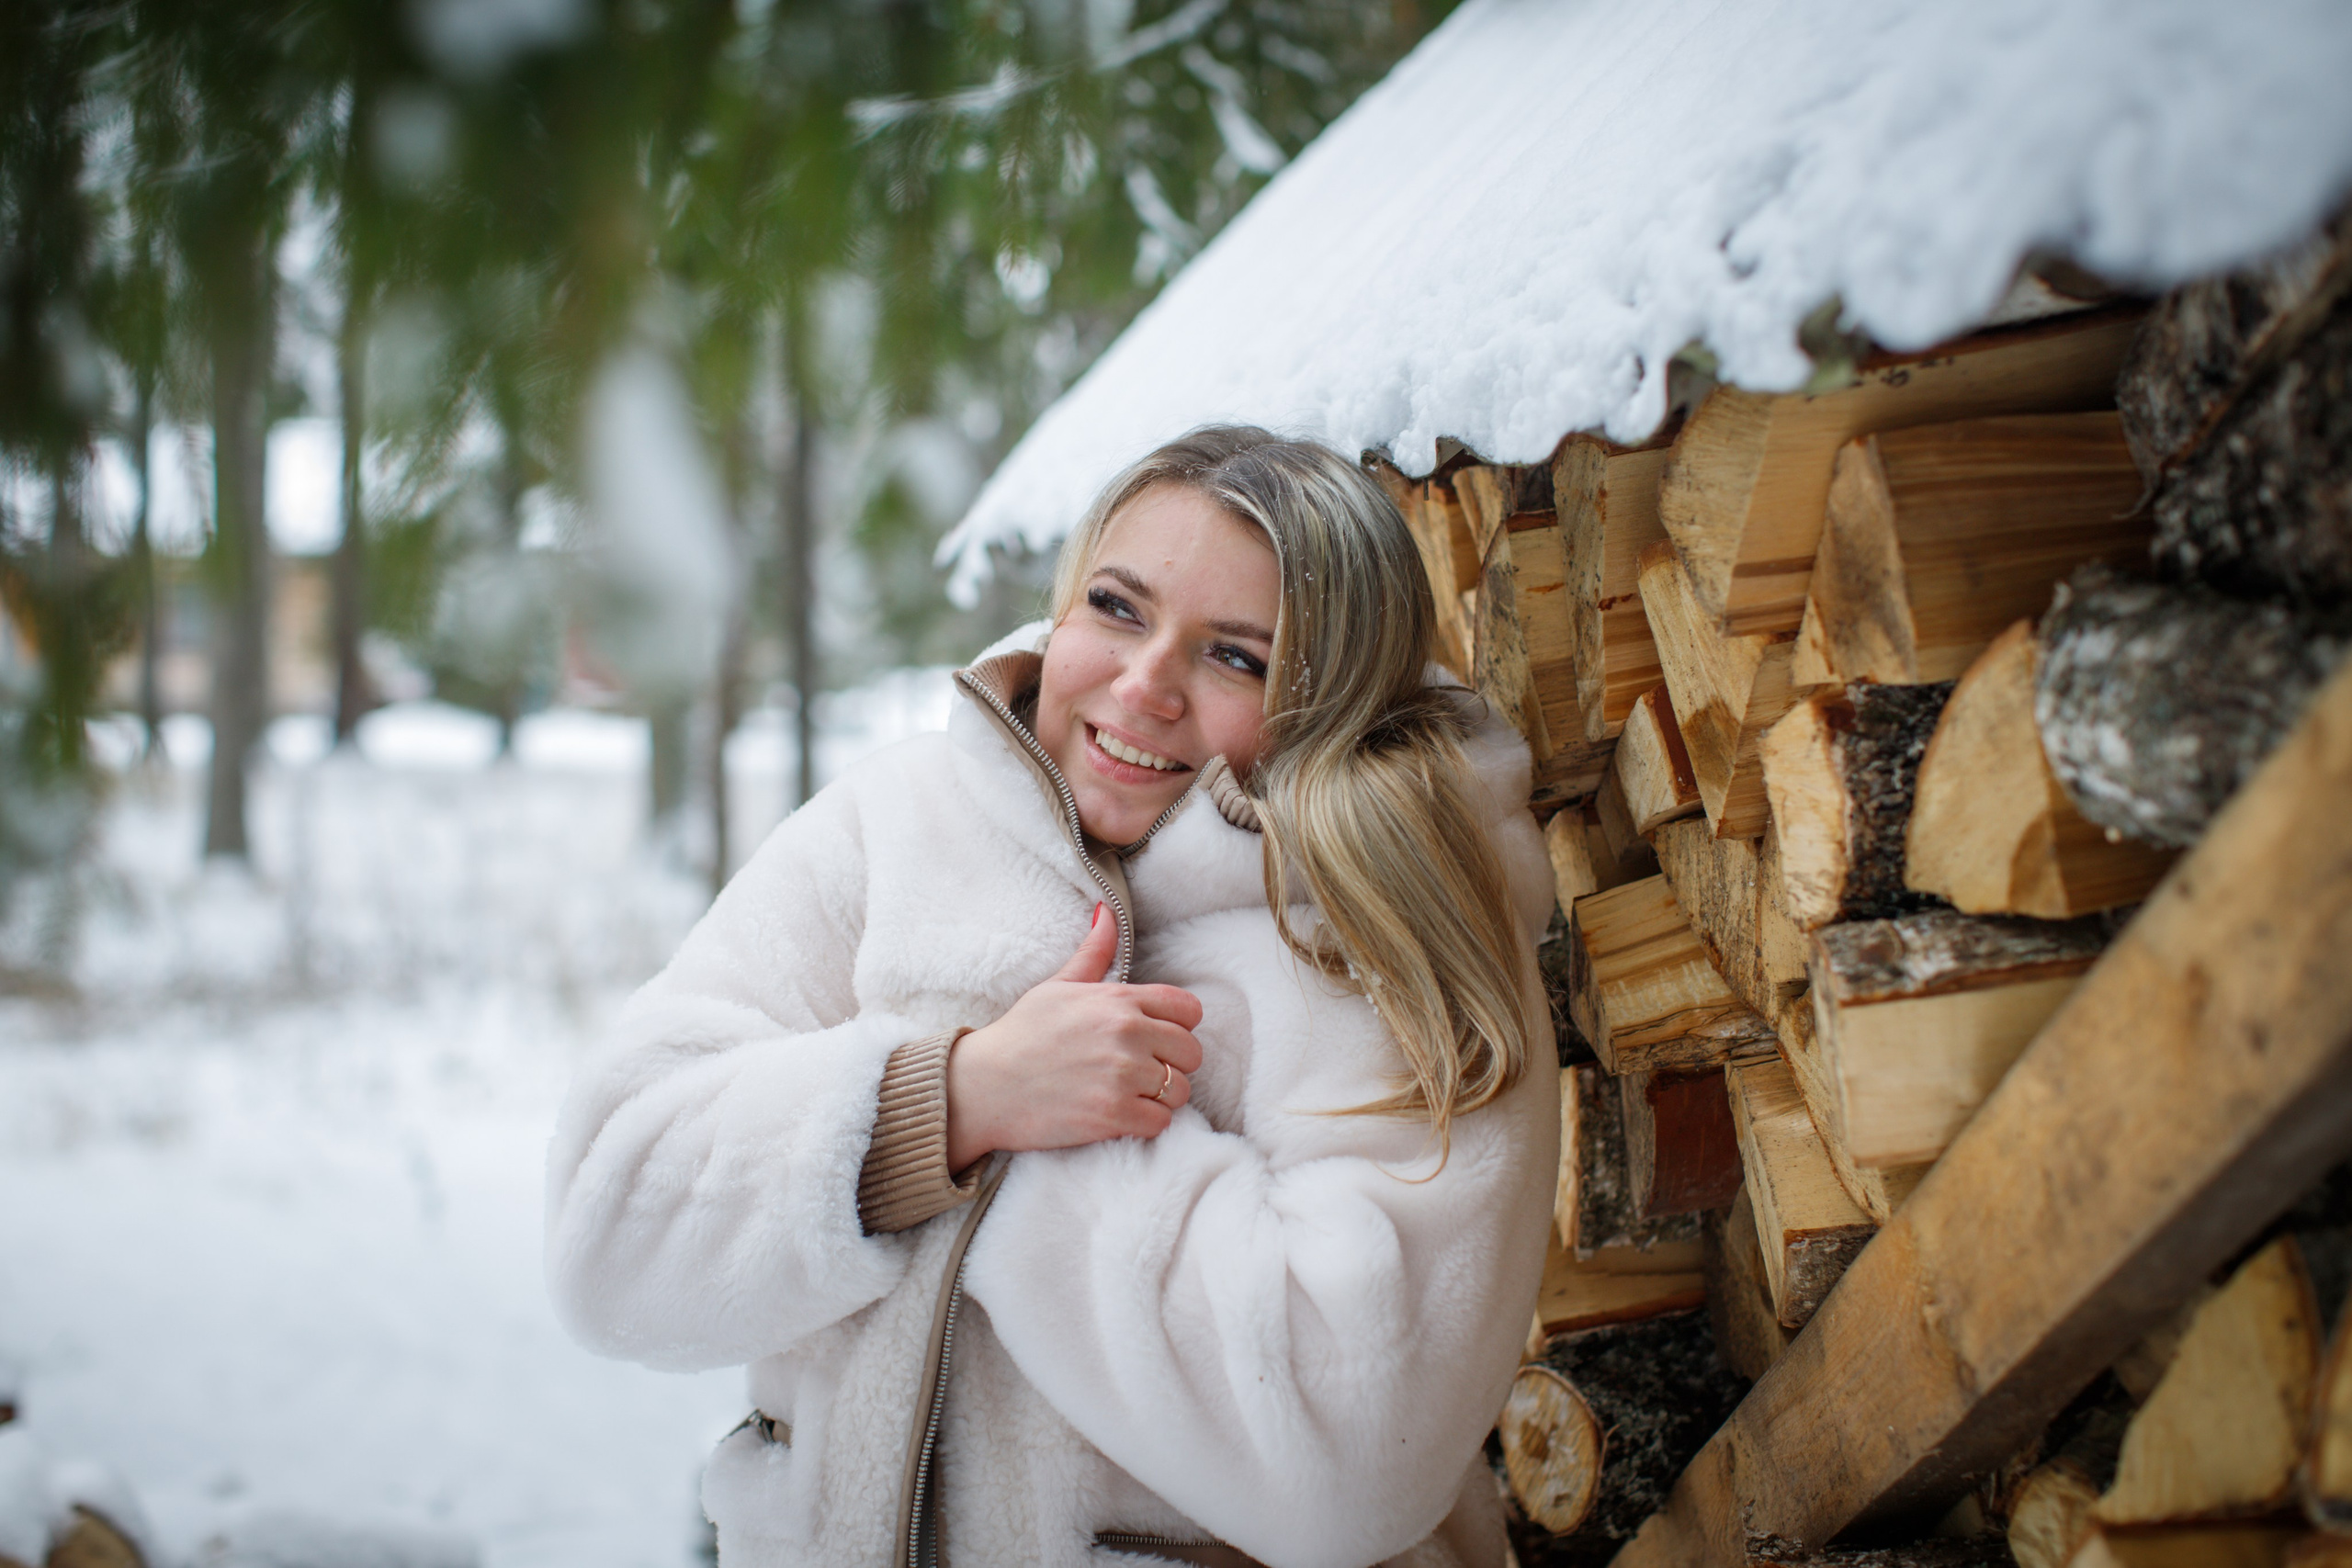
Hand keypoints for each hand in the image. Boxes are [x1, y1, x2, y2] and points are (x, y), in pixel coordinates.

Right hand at [944, 904, 1204, 1171]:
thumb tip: (1107, 911)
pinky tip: (1121, 1116)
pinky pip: (1161, 1122)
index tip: (1156, 1040)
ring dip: (1161, 1098)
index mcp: (1118, 1000)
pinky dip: (1146, 1123)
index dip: (1178, 1027)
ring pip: (1181, 1090)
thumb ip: (1094, 952)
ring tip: (1130, 1095)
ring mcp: (1121, 1075)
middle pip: (1192, 1053)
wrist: (983, 1086)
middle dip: (1173, 1064)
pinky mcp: (1113, 1114)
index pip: (1188, 1010)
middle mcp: (1126, 1033)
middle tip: (1143, 1072)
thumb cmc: (1020, 1035)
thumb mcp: (1057, 986)